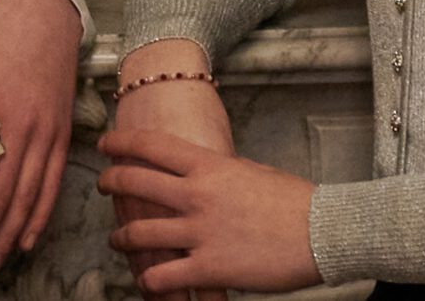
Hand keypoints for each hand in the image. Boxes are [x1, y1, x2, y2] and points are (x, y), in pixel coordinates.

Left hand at [97, 128, 318, 297]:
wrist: (322, 230)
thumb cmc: (293, 201)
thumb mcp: (249, 172)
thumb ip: (219, 172)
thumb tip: (203, 171)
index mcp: (209, 166)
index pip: (151, 145)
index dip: (121, 143)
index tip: (106, 143)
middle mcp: (197, 195)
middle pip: (135, 182)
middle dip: (110, 182)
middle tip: (102, 185)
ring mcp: (200, 232)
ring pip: (140, 233)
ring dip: (122, 238)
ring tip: (117, 240)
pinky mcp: (209, 267)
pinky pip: (163, 276)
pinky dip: (150, 281)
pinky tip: (148, 281)